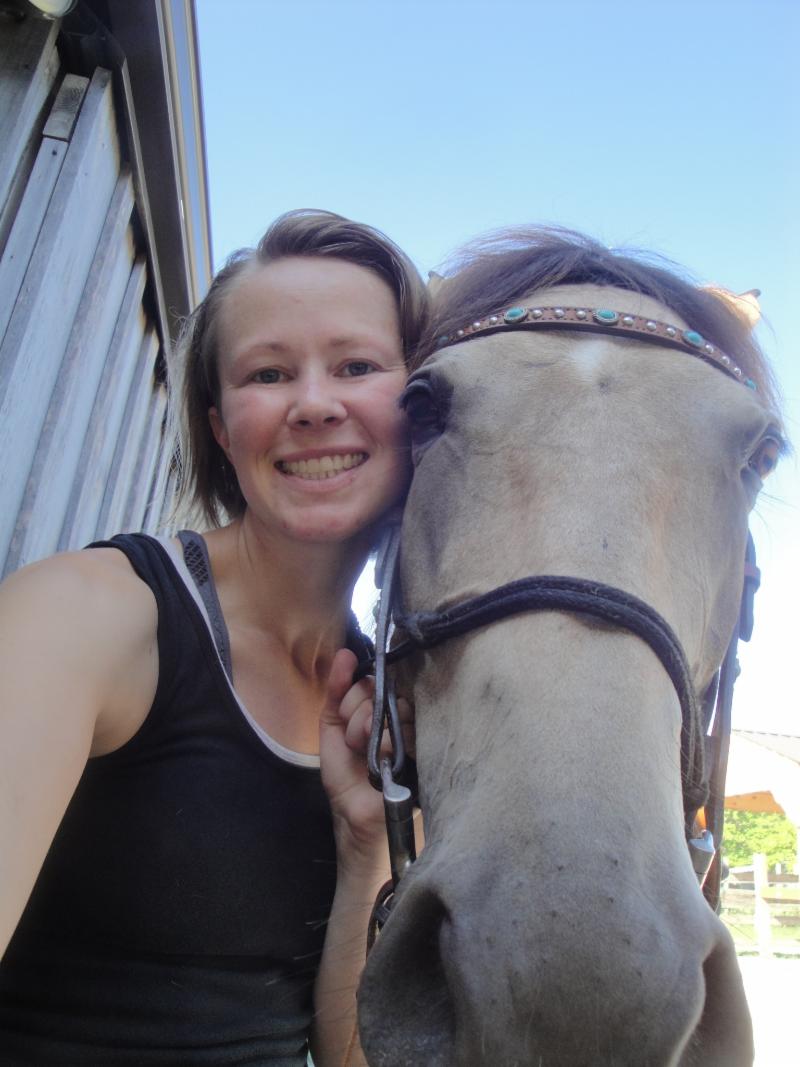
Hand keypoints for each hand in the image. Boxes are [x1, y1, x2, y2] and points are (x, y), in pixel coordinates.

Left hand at [319, 649, 413, 871]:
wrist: (353, 816)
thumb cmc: (347, 775)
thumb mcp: (332, 727)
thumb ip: (336, 690)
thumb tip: (346, 653)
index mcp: (383, 708)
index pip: (372, 677)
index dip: (352, 690)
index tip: (343, 714)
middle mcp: (402, 715)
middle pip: (379, 687)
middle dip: (354, 712)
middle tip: (352, 739)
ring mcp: (415, 731)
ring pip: (390, 705)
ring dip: (363, 730)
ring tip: (362, 752)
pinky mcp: (425, 749)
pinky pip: (402, 728)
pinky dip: (379, 742)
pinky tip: (377, 759)